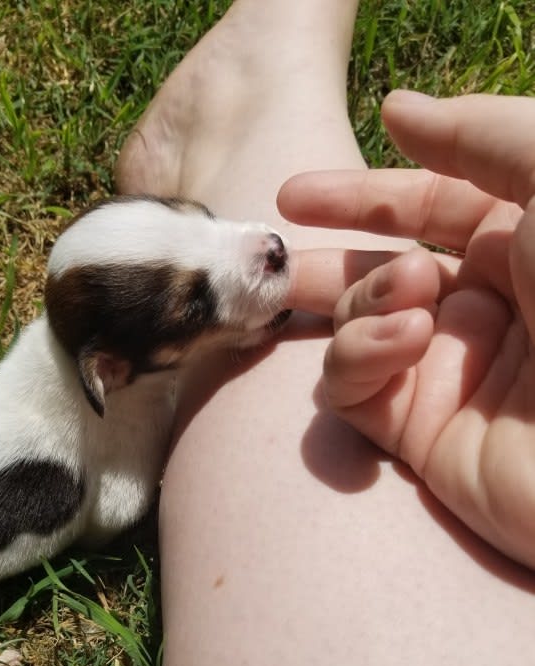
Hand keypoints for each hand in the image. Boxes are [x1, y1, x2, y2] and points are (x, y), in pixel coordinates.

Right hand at [278, 91, 534, 569]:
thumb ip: (478, 133)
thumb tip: (398, 110)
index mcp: (524, 244)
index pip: (428, 211)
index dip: (362, 197)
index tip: (295, 194)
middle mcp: (484, 309)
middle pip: (378, 272)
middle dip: (325, 263)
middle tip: (275, 260)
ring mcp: (448, 373)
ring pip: (356, 326)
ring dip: (362, 299)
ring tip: (409, 305)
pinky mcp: (419, 435)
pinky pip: (352, 387)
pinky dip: (359, 356)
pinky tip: (402, 345)